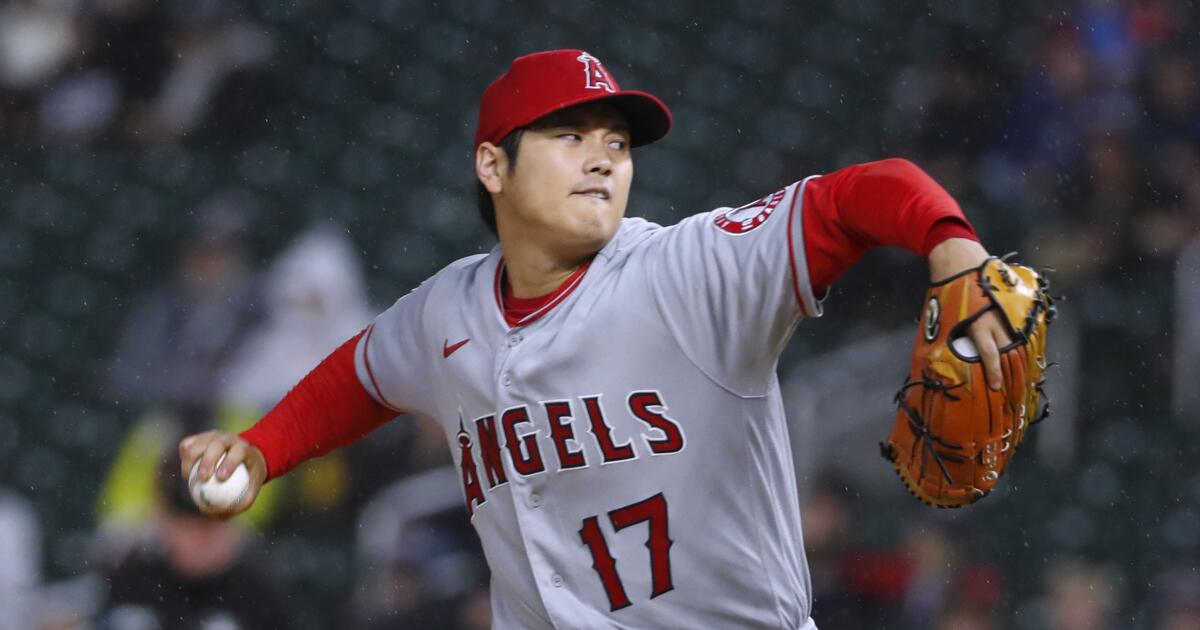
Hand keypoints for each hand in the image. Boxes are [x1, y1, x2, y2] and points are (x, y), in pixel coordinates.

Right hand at [178, 431, 267, 517]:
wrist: (244, 456)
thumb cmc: (248, 477)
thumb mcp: (251, 490)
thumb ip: (239, 504)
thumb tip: (220, 515)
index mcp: (244, 448)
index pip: (237, 452)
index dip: (229, 463)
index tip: (221, 477)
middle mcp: (228, 439)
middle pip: (215, 445)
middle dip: (207, 461)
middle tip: (202, 478)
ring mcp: (212, 436)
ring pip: (196, 444)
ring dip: (190, 461)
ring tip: (190, 477)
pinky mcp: (199, 438)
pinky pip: (186, 445)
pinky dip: (184, 458)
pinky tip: (187, 472)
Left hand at [928, 238, 1012, 390]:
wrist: (958, 261)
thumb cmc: (945, 293)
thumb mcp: (942, 319)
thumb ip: (948, 339)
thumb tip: (942, 362)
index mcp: (977, 324)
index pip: (990, 355)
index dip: (994, 374)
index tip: (996, 388)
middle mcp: (996, 319)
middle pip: (1009, 351)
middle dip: (1011, 369)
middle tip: (1011, 386)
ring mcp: (1007, 310)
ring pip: (1018, 339)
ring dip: (1018, 355)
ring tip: (1019, 371)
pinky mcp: (1014, 302)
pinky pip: (1022, 326)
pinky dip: (1022, 338)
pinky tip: (1022, 349)